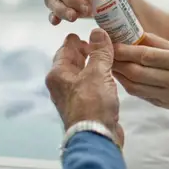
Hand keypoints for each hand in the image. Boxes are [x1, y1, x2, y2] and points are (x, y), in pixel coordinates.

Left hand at [45, 29, 123, 145]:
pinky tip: (109, 76)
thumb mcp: (98, 73)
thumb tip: (98, 31)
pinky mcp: (84, 106)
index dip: (79, 38)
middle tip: (104, 43)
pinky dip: (97, 78)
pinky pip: (89, 85)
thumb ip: (99, 51)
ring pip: (82, 73)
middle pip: (73, 61)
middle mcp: (61, 84)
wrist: (96, 137)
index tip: (92, 32)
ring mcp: (72, 96)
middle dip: (87, 50)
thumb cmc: (92, 104)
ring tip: (110, 57)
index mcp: (58, 74)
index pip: (66, 48)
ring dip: (94, 65)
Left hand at [112, 34, 168, 120]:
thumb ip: (161, 44)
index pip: (148, 56)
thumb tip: (137, 34)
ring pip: (135, 86)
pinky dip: (127, 84)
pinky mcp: (161, 104)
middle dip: (118, 62)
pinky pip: (140, 94)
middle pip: (138, 72)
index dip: (127, 50)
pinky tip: (122, 75)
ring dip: (119, 74)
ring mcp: (167, 95)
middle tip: (105, 52)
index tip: (112, 43)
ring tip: (110, 63)